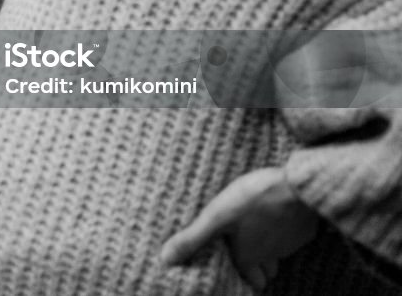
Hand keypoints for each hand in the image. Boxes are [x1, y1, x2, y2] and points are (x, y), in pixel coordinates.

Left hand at [161, 167, 318, 290]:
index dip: (240, 280)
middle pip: (266, 273)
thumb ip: (192, 239)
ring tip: (254, 236)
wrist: (298, 186)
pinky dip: (282, 232)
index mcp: (248, 257)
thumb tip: (166, 260)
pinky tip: (272, 218)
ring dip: (268, 250)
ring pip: (278, 255)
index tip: (232, 274)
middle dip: (256, 269)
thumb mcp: (216, 217)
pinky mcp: (304, 229)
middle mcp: (271, 256)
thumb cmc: (254, 201)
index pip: (249, 282)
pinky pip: (292, 237)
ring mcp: (290, 243)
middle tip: (243, 256)